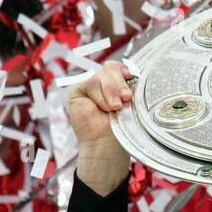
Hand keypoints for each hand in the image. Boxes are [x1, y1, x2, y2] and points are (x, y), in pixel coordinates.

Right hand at [70, 62, 132, 193]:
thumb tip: (134, 72)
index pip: (120, 66)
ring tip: (116, 108)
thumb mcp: (128, 104)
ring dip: (111, 91)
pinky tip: (105, 108)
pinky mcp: (78, 91)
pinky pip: (91, 82)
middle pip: (111, 68)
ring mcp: (90, 86)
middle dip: (121, 82)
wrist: (107, 145)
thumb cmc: (120, 128)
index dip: (125, 70)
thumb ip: (128, 87)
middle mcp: (103, 83)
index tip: (132, 77)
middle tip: (126, 98)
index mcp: (117, 84)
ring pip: (102, 74)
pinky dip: (100, 95)